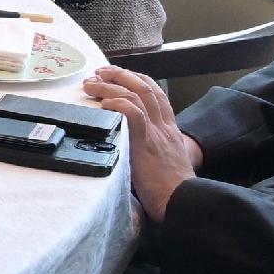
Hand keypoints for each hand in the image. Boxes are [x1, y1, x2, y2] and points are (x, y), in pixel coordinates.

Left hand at [78, 66, 197, 221]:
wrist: (182, 201)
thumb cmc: (171, 189)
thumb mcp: (165, 161)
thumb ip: (152, 148)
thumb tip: (130, 143)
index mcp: (170, 129)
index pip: (157, 93)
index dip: (138, 79)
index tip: (119, 74)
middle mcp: (164, 127)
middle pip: (145, 87)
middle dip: (120, 74)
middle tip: (99, 72)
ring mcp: (156, 134)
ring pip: (136, 95)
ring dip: (110, 86)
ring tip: (91, 84)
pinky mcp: (146, 145)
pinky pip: (134, 115)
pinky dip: (118, 104)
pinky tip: (104, 104)